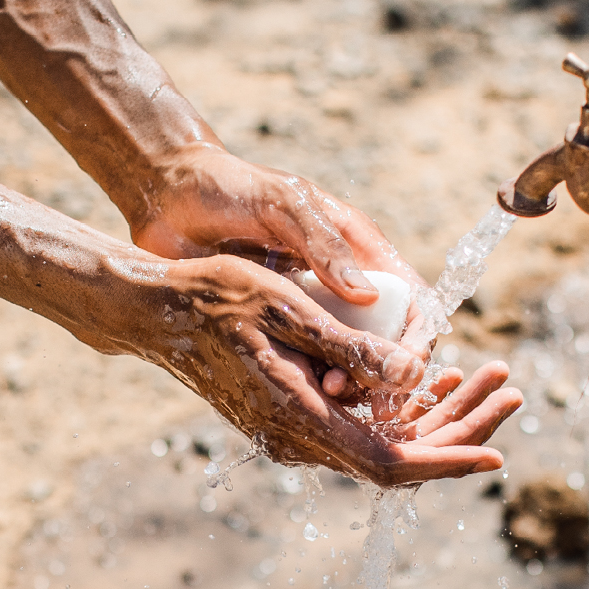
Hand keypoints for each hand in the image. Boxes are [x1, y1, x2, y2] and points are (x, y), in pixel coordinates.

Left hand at [132, 143, 443, 385]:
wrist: (169, 197)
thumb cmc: (230, 187)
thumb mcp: (281, 206)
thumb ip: (323, 246)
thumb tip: (367, 298)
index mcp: (359, 250)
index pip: (414, 301)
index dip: (419, 339)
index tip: (407, 370)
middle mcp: (343, 284)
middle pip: (389, 343)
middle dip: (387, 374)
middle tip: (368, 400)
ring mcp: (310, 310)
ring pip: (350, 362)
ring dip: (351, 385)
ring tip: (329, 395)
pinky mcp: (278, 329)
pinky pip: (308, 365)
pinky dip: (314, 386)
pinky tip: (303, 397)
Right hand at [137, 255, 520, 484]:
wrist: (152, 311)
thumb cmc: (211, 298)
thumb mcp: (285, 307)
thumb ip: (347, 347)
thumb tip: (412, 375)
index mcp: (298, 419)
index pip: (388, 464)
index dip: (446, 461)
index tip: (496, 455)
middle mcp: (296, 438)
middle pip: (396, 458)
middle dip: (459, 428)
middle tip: (510, 387)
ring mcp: (291, 432)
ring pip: (380, 443)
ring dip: (434, 416)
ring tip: (483, 376)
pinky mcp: (289, 416)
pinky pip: (357, 426)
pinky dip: (399, 409)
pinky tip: (431, 378)